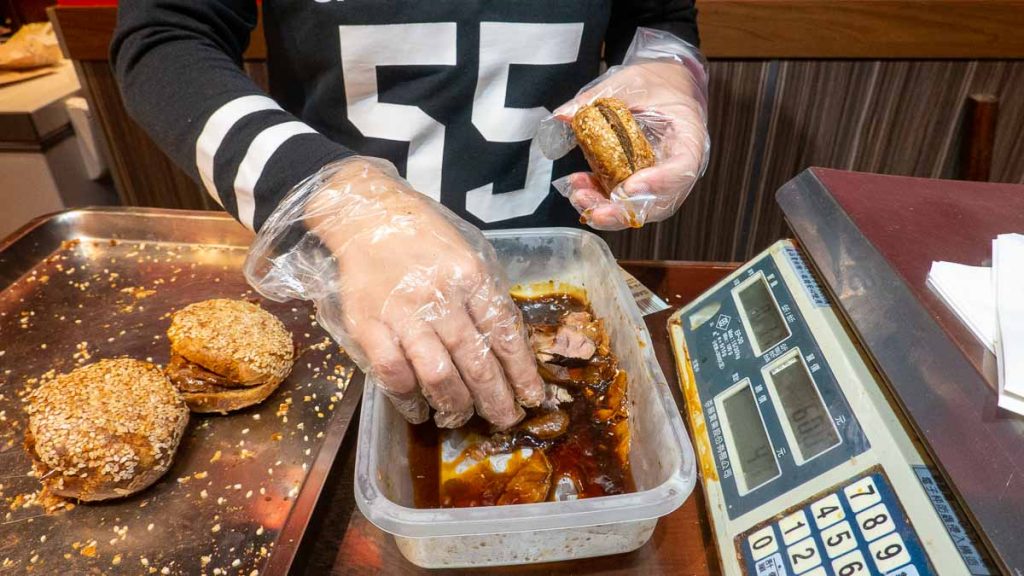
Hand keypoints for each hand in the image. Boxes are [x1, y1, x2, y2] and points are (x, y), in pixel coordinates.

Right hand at [246, 158, 543, 429]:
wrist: (367, 215)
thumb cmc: (423, 238)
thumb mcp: (466, 255)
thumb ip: (485, 298)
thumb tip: (509, 349)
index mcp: (470, 276)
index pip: (504, 332)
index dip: (522, 372)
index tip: (534, 398)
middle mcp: (439, 295)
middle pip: (476, 360)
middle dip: (496, 399)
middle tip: (506, 421)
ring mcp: (402, 312)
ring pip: (438, 374)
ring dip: (455, 405)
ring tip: (462, 418)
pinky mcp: (368, 326)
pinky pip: (394, 374)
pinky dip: (409, 400)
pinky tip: (420, 410)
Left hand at [538, 29, 709, 229]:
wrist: (664, 85)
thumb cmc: (656, 82)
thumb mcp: (630, 82)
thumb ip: (599, 97)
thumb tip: (562, 114)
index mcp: (688, 138)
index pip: (683, 169)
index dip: (658, 184)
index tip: (627, 188)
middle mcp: (678, 167)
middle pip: (660, 203)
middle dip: (624, 212)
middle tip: (595, 212)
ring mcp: (661, 179)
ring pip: (640, 209)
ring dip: (608, 210)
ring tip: (579, 196)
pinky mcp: (641, 182)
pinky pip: (624, 201)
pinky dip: (601, 198)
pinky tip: (579, 187)